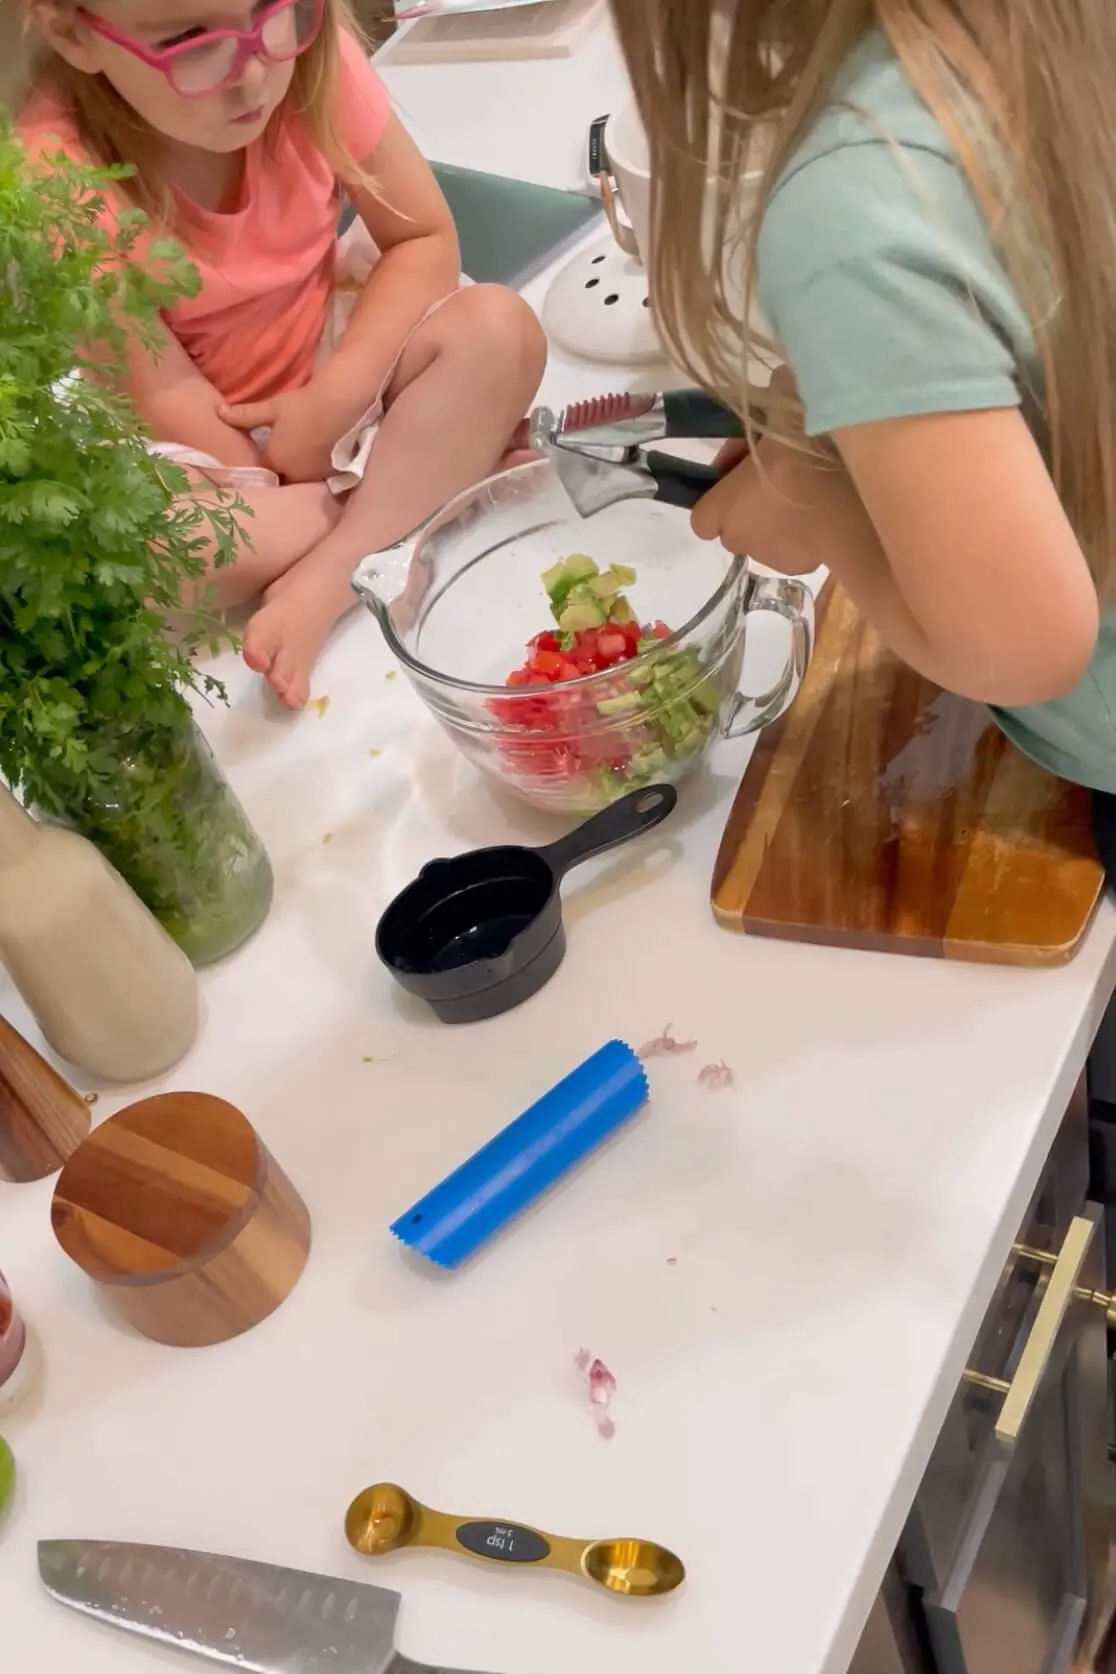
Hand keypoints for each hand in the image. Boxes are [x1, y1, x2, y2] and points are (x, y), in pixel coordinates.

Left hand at [219, 386, 336, 482]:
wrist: (340, 405)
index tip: (258, 461)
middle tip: (278, 461)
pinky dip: (314, 470)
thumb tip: (218, 413)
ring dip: (297, 473)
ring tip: (298, 460)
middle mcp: (294, 474)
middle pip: (281, 479)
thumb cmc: (302, 406)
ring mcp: (315, 475)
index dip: (259, 467)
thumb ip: (245, 416)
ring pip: (301, 480)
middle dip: (279, 473)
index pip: (261, 472)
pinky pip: (318, 477)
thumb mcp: (271, 408)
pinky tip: (317, 457)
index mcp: (275, 460)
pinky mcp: (333, 473)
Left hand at [691, 368, 871, 576]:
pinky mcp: (807, 567)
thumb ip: (772, 400)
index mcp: (724, 508)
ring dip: (779, 520)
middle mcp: (742, 540)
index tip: (741, 471)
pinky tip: (828, 507)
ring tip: (808, 490)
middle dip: (750, 507)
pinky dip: (808, 532)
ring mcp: (774, 558)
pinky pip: (799, 548)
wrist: (863, 488)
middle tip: (777, 476)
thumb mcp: (785, 398)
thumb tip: (781, 384)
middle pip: (736, 529)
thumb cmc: (811, 444)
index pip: (703, 517)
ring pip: (768, 539)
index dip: (719, 496)